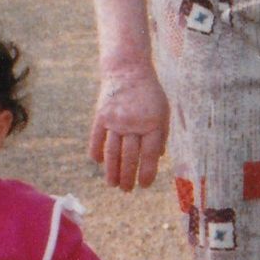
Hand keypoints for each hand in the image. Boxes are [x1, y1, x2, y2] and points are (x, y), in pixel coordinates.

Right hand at [89, 63, 168, 190]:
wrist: (127, 70)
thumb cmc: (149, 93)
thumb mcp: (163, 110)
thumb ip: (161, 134)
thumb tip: (158, 158)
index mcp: (153, 123)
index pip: (150, 154)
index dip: (147, 172)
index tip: (144, 185)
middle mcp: (134, 123)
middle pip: (130, 156)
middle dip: (128, 176)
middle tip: (127, 190)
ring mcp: (116, 120)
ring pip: (113, 151)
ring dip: (112, 170)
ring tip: (113, 184)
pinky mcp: (101, 116)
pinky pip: (97, 138)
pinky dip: (96, 151)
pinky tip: (98, 162)